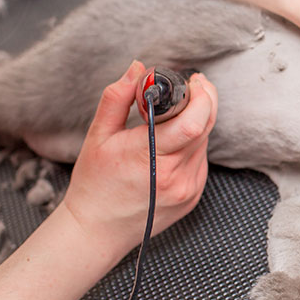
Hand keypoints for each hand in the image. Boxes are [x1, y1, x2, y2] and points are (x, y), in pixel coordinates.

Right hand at [61, 61, 216, 259]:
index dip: (201, 95)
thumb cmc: (94, 184)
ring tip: (170, 119)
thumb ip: (118, 97)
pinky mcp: (193, 197)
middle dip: (203, 101)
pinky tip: (171, 145)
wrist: (98, 231)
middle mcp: (176, 176)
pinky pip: (200, 160)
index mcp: (151, 157)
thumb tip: (139, 68)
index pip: (193, 121)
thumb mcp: (98, 136)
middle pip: (205, 128)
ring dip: (195, 123)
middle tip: (192, 87)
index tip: (193, 80)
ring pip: (204, 143)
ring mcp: (188, 189)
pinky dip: (191, 145)